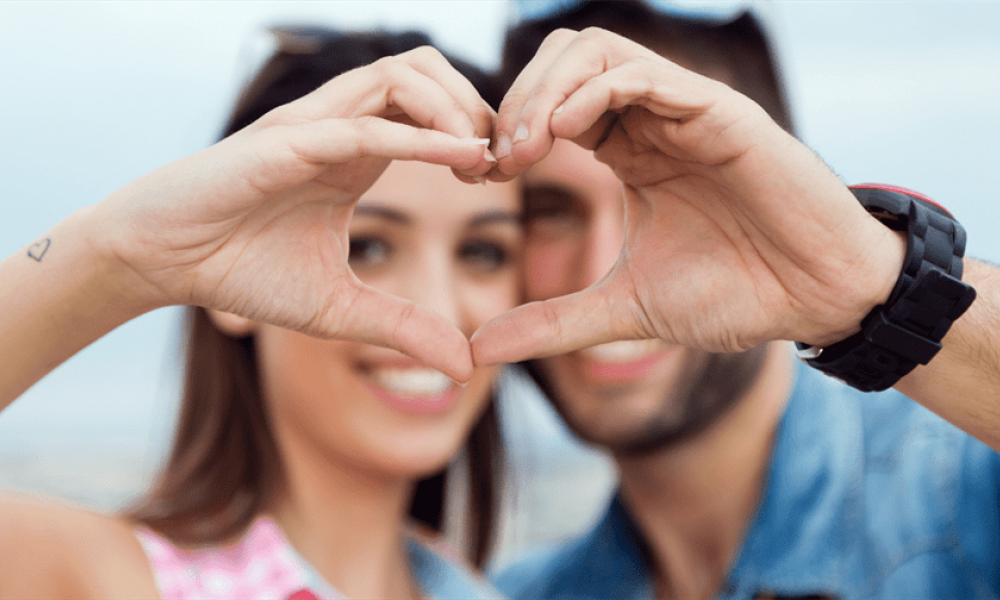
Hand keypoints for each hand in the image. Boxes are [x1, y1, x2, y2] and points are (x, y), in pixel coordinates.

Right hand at [94, 47, 495, 380]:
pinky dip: (420, 136)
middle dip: (477, 104)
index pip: (432, 106)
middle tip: (499, 162)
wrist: (164, 262)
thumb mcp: (340, 309)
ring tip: (481, 159)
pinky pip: (364, 124)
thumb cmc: (242, 271)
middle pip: (428, 68)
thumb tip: (465, 367)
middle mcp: (340, 124)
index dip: (476, 129)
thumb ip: (403, 328)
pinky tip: (462, 157)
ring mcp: (313, 125)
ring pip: (402, 75)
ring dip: (456, 108)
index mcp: (356, 151)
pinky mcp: (285, 141)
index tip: (499, 178)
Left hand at [474, 28, 904, 363]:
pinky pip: (642, 75)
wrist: (816, 300)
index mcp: (627, 150)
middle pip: (560, 60)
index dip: (504, 130)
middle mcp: (651, 119)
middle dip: (513, 102)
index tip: (481, 178)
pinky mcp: (718, 112)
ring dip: (543, 91)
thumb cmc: (734, 294)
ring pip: (594, 51)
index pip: (548, 103)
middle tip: (492, 161)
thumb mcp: (623, 310)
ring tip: (521, 150)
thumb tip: (479, 350)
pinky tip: (563, 136)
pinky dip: (592, 92)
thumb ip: (552, 323)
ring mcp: (683, 110)